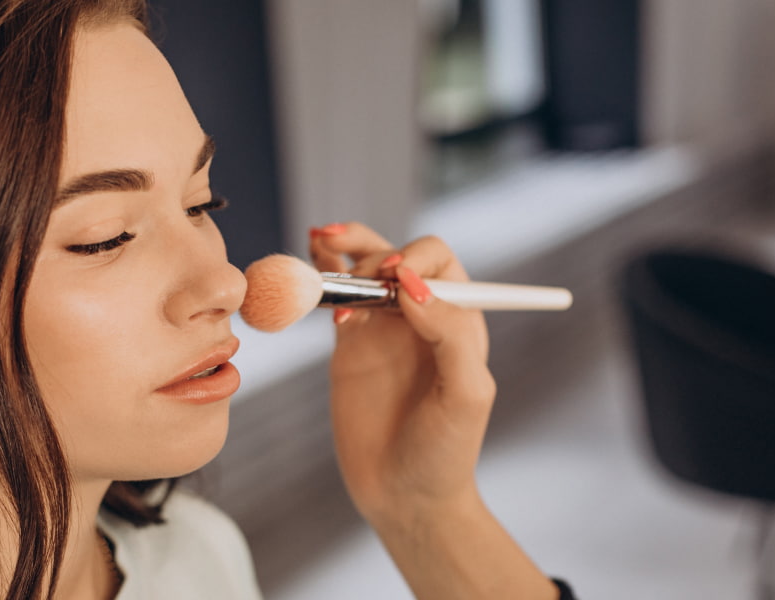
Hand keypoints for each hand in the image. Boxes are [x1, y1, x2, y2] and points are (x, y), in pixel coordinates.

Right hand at [309, 222, 494, 522]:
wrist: (404, 496)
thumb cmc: (446, 451)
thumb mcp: (465, 394)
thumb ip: (449, 334)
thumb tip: (412, 286)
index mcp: (457, 321)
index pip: (437, 262)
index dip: (415, 259)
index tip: (395, 282)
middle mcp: (421, 317)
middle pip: (397, 256)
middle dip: (373, 254)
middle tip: (358, 278)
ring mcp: (383, 329)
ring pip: (363, 268)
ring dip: (344, 248)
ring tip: (322, 240)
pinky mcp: (349, 346)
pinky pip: (335, 298)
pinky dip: (321, 275)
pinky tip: (310, 262)